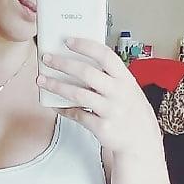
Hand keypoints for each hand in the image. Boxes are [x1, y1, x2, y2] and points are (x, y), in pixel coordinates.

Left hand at [37, 38, 160, 155]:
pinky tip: (54, 105)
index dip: (85, 46)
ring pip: (78, 94)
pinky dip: (63, 110)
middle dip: (63, 64)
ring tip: (41, 80)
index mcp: (126, 79)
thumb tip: (81, 64)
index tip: (68, 40)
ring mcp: (111, 111)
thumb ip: (110, 78)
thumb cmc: (131, 112)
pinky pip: (78, 115)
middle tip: (47, 59)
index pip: (105, 56)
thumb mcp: (128, 90)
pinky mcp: (102, 128)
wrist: (142, 142)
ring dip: (56, 85)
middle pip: (87, 72)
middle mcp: (119, 93)